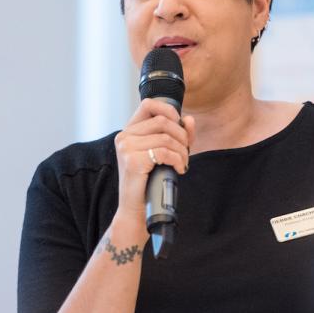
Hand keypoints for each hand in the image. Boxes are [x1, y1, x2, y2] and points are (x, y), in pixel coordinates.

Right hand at [113, 99, 195, 228]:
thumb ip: (177, 134)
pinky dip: (178, 160)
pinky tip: (179, 169)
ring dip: (182, 151)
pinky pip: (164, 152)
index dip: (169, 110)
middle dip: (181, 136)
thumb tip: (189, 119)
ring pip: (166, 137)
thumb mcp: (164, 153)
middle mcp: (124, 136)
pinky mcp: (133, 161)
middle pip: (162, 121)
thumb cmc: (150, 181)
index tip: (180, 126)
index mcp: (129, 131)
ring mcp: (126, 148)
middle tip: (185, 152)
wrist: (137, 208)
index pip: (149, 104)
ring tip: (183, 163)